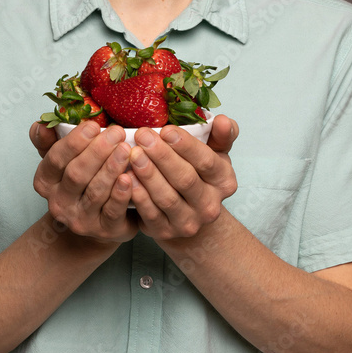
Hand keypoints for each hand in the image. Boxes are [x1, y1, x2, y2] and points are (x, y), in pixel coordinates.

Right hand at [30, 120, 137, 242]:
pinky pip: (112, 211)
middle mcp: (59, 203)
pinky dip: (120, 194)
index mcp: (45, 182)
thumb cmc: (83, 179)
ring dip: (111, 168)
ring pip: (95, 192)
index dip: (74, 142)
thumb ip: (48, 139)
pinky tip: (130, 177)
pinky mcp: (104, 230)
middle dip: (97, 152)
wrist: (98, 219)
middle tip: (116, 133)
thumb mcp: (63, 158)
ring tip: (126, 150)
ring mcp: (81, 220)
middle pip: (76, 175)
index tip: (93, 126)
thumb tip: (42, 126)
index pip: (56, 159)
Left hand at [127, 114, 237, 240]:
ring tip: (133, 154)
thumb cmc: (198, 175)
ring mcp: (188, 222)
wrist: (187, 214)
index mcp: (224, 182)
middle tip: (142, 136)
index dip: (186, 146)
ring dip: (148, 174)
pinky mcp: (165, 231)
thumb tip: (222, 120)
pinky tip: (127, 178)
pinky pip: (150, 214)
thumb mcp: (214, 154)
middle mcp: (210, 205)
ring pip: (167, 198)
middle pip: (185, 179)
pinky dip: (138, 196)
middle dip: (162, 156)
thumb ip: (221, 135)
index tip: (166, 130)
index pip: (206, 162)